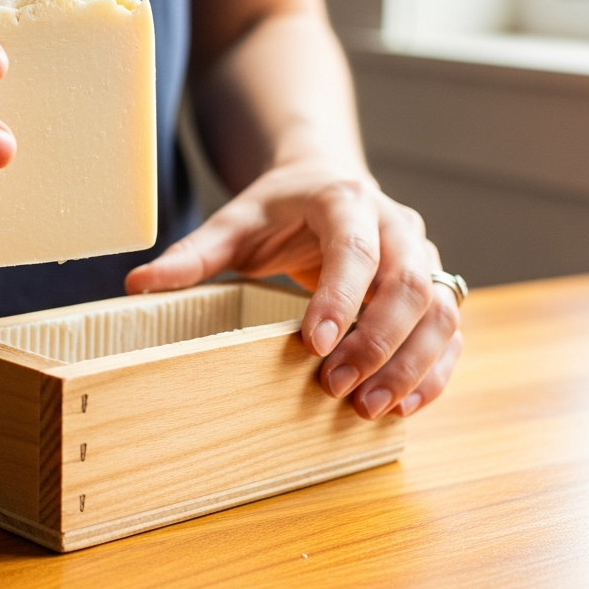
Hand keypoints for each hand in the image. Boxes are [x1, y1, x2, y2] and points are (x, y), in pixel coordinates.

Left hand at [125, 162, 462, 418]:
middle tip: (336, 388)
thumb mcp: (232, 222)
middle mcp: (397, 225)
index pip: (354, 248)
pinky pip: (450, 331)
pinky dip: (435, 371)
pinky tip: (404, 406)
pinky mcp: (436, 287)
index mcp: (345, 200)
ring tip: (370, 408)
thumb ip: (191, 255)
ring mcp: (426, 255)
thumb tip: (137, 284)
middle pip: (409, 283)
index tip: (313, 345)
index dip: (339, 297)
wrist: (325, 180)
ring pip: (440, 310)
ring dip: (411, 363)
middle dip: (377, 341)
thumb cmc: (277, 207)